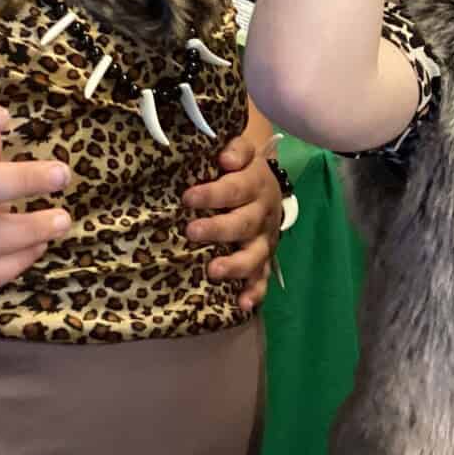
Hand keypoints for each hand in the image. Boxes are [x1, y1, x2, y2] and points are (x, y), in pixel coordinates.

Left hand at [182, 125, 281, 311]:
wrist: (266, 184)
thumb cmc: (239, 168)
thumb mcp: (240, 150)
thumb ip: (234, 148)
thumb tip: (224, 158)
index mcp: (255, 183)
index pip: (235, 188)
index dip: (213, 193)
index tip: (187, 198)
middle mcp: (262, 213)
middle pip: (244, 223)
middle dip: (219, 229)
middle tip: (191, 232)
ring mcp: (265, 239)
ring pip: (255, 255)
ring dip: (235, 265)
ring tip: (213, 271)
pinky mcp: (265, 258)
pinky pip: (262, 278)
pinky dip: (254, 292)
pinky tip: (242, 305)